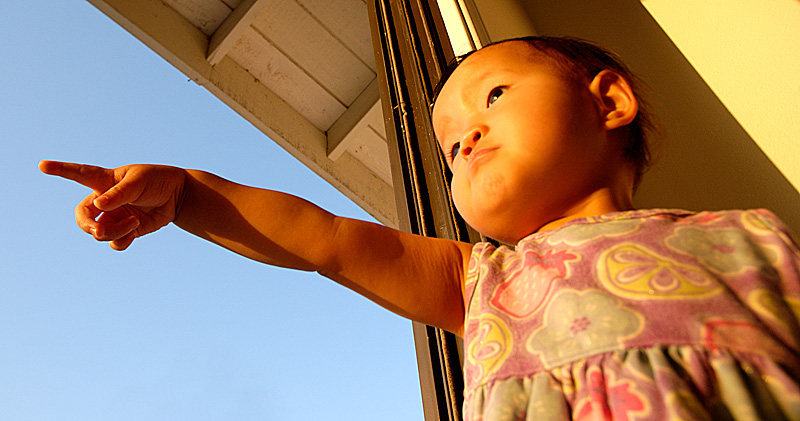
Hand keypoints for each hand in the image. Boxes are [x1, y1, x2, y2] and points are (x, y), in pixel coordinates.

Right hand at [39, 161, 185, 249]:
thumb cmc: (157, 180)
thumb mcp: (139, 182)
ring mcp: (114, 216)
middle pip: (83, 218)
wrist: (178, 196)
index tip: (42, 165)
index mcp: (105, 181)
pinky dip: (122, 241)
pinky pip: (115, 243)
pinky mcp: (127, 230)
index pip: (79, 174)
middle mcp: (105, 200)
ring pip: (100, 234)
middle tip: (100, 231)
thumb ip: (119, 194)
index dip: (60, 170)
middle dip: (89, 227)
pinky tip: (134, 232)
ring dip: (115, 232)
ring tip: (134, 222)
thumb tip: (98, 206)